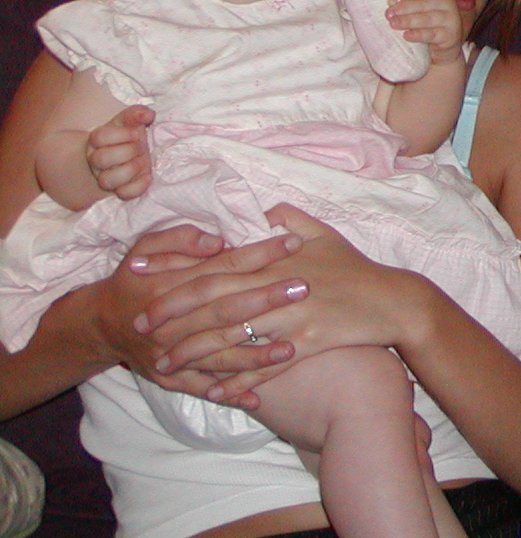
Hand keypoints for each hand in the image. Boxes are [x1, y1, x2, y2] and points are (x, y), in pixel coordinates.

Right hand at [85, 105, 152, 198]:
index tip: (138, 131)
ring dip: (130, 170)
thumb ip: (137, 114)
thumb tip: (147, 114)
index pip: (99, 137)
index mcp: (97, 140)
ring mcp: (107, 176)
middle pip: (101, 159)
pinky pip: (124, 194)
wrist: (127, 154)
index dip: (121, 134)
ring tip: (143, 160)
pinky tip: (148, 176)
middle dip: (127, 151)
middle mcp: (98, 160)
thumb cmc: (128, 135)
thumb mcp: (130, 121)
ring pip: (107, 181)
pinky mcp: (121, 189)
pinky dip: (138, 187)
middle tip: (141, 146)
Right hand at [86, 225, 304, 407]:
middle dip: (266, 299)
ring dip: (254, 354)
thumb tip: (218, 239)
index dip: (258, 254)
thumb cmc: (133, 279)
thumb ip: (181, 239)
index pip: (222, 266)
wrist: (100, 324)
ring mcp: (171, 353)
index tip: (293, 243)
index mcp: (169, 284)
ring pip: (217, 355)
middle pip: (225, 310)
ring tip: (292, 348)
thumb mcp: (147, 247)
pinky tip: (258, 398)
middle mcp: (172, 322)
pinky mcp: (170, 377)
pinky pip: (203, 388)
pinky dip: (229, 394)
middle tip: (303, 288)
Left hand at [163, 203, 433, 404]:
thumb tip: (263, 210)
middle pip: (215, 302)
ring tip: (163, 365)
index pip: (217, 263)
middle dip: (172, 315)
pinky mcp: (306, 344)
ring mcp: (292, 318)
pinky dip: (238, 380)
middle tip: (139, 326)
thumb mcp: (324, 234)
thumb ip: (288, 220)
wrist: (392, 301)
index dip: (177, 269)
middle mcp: (278, 288)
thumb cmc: (356, 268)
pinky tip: (215, 392)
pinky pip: (264, 367)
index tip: (144, 273)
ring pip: (232, 337)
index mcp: (277, 260)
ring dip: (194, 353)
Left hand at [386, 0, 463, 64]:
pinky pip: (432, 34)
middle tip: (388, 14)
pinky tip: (407, 35)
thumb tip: (391, 4)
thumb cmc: (431, 23)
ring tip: (393, 24)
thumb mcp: (423, 10)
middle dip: (404, 8)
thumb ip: (409, 5)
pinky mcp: (450, 35)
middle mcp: (446, 4)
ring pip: (427, 18)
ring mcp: (450, 19)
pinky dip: (418, 35)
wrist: (449, 43)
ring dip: (408, 20)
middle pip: (424, 3)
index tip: (390, 2)